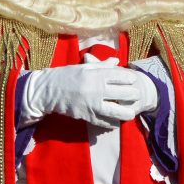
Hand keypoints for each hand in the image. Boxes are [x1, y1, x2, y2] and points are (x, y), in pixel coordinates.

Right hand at [22, 57, 158, 128]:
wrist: (47, 91)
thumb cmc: (65, 76)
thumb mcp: (83, 67)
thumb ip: (102, 66)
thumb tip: (117, 61)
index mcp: (96, 75)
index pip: (122, 76)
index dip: (130, 78)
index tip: (132, 80)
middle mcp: (97, 89)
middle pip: (124, 94)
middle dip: (133, 95)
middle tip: (135, 95)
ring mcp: (92, 104)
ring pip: (118, 111)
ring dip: (127, 113)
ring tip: (131, 112)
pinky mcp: (87, 116)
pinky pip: (105, 122)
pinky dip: (112, 122)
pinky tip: (116, 121)